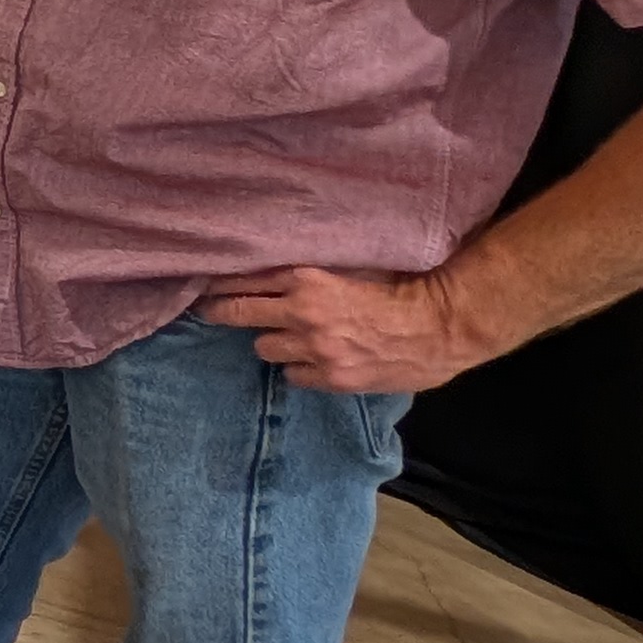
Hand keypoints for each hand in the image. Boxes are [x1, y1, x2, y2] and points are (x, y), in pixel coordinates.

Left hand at [199, 265, 476, 392]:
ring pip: (263, 347)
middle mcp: (303, 313)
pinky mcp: (331, 378)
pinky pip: (293, 375)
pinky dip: (299, 368)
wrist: (442, 326)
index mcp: (307, 278)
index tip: (201, 284)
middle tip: (210, 310)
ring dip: (272, 341)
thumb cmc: (403, 287)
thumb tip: (272, 264)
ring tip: (289, 336)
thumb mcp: (352, 264)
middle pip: (235, 312)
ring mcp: (315, 349)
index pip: (241, 279)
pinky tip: (315, 360)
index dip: (217, 283)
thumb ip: (312, 267)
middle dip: (220, 311)